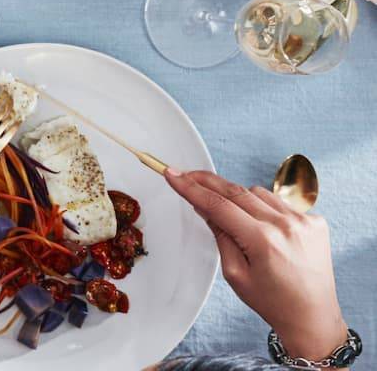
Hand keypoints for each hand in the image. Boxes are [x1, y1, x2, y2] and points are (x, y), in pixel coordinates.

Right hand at [165, 168, 347, 359]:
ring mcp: (304, 221)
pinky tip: (263, 226)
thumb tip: (206, 207)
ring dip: (239, 197)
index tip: (174, 175)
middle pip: (236, 191)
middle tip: (188, 175)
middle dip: (208, 181)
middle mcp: (286, 225)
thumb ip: (220, 236)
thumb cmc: (273, 301)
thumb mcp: (235, 273)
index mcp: (262, 241)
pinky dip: (264, 207)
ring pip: (258, 193)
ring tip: (233, 217)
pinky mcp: (315, 221)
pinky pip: (280, 202)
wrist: (312, 315)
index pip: (218, 205)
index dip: (191, 188)